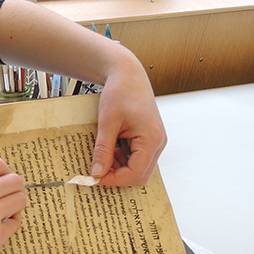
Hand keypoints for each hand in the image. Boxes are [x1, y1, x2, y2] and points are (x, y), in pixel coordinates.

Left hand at [90, 49, 165, 186]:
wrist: (127, 74)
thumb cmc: (121, 91)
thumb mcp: (107, 122)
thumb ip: (103, 150)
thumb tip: (97, 172)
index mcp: (151, 139)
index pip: (135, 173)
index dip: (114, 179)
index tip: (95, 177)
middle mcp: (158, 142)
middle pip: (140, 175)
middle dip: (118, 176)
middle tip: (97, 170)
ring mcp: (155, 141)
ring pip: (139, 169)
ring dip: (120, 168)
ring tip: (103, 155)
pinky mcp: (150, 139)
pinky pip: (138, 158)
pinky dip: (123, 159)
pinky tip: (111, 149)